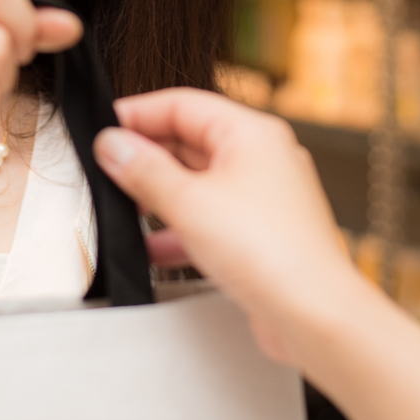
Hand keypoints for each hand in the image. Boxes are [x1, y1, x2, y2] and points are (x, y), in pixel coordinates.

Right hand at [94, 89, 371, 362]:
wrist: (314, 315)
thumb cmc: (273, 254)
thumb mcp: (190, 204)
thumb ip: (145, 171)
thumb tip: (114, 144)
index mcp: (252, 134)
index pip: (183, 104)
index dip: (139, 114)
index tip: (105, 129)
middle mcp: (263, 159)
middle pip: (191, 141)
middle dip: (148, 157)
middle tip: (108, 170)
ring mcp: (264, 198)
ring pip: (200, 183)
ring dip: (161, 196)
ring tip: (124, 208)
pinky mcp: (261, 235)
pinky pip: (211, 218)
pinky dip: (181, 229)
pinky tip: (154, 248)